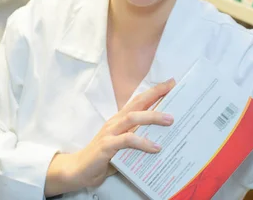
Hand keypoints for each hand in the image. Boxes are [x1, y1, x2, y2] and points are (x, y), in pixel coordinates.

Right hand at [44, 79, 175, 196]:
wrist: (80, 169)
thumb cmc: (104, 157)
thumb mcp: (124, 146)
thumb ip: (138, 138)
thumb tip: (163, 138)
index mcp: (119, 120)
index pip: (138, 101)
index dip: (153, 91)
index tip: (170, 83)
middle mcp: (115, 122)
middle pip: (137, 103)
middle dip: (155, 94)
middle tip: (172, 89)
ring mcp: (110, 132)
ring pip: (133, 118)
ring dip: (152, 117)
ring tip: (170, 120)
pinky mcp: (107, 145)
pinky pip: (127, 141)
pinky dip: (142, 142)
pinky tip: (155, 147)